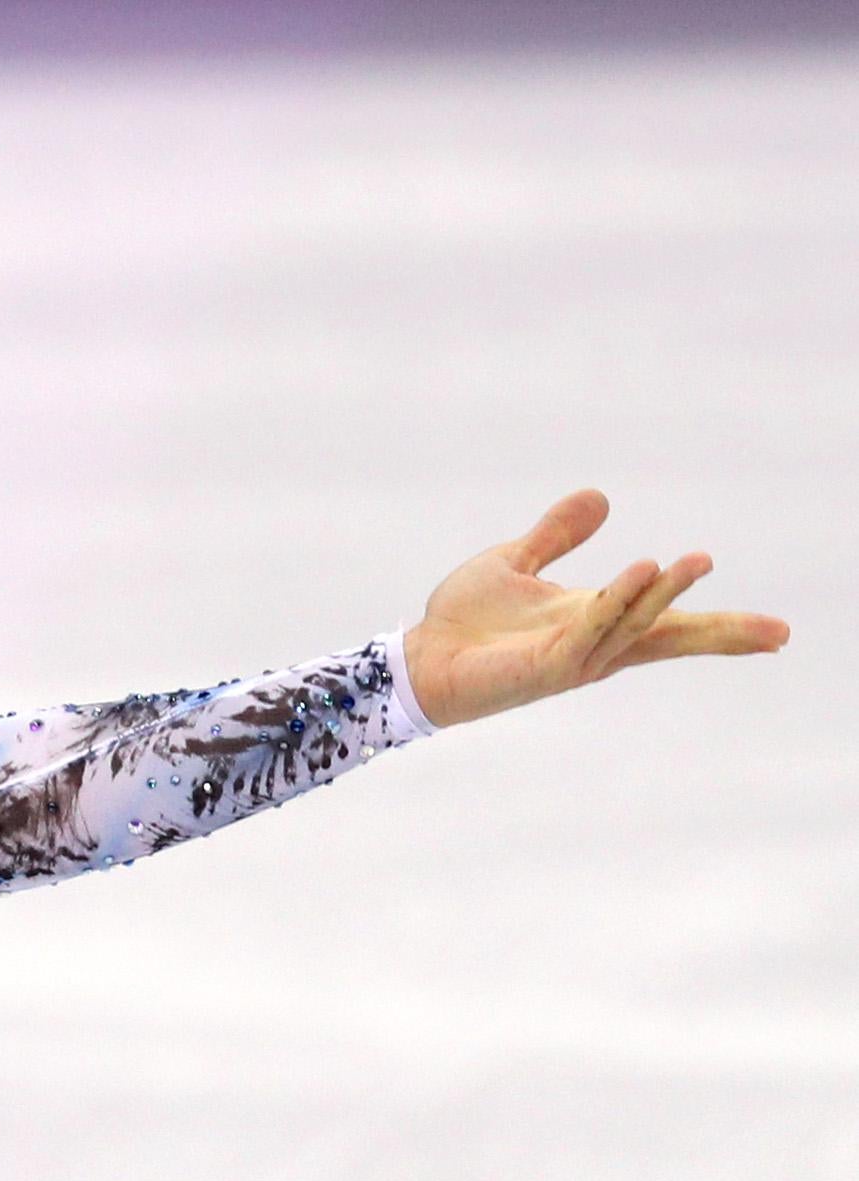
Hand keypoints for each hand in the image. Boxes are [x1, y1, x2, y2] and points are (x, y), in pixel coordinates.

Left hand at [399, 490, 787, 728]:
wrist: (417, 659)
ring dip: (663, 596)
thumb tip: (599, 497)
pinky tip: (640, 572)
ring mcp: (571, 660)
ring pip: (632, 628)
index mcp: (597, 621)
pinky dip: (615, 603)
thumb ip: (557, 535)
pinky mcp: (542, 667)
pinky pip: (587, 631)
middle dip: (720, 633)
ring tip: (693, 561)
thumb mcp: (517, 562)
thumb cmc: (464, 622)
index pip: (669, 625)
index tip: (779, 634)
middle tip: (778, 632)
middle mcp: (594, 645)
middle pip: (670, 640)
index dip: (721, 628)